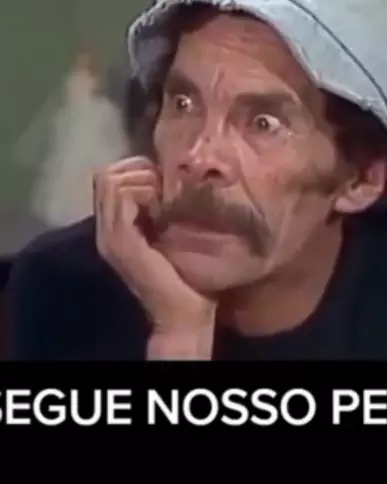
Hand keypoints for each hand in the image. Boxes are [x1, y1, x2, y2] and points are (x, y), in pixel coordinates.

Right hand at [94, 156, 216, 343]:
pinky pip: (122, 197)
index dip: (135, 170)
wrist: (183, 314)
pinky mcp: (120, 241)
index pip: (108, 179)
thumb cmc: (185, 276)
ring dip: (142, 179)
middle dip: (138, 169)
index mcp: (114, 229)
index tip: (163, 181)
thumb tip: (166, 177)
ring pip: (110, 181)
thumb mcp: (169, 234)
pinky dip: (144, 191)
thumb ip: (159, 211)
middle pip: (105, 176)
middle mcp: (104, 231)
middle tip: (164, 186)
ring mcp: (109, 237)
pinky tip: (163, 206)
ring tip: (163, 196)